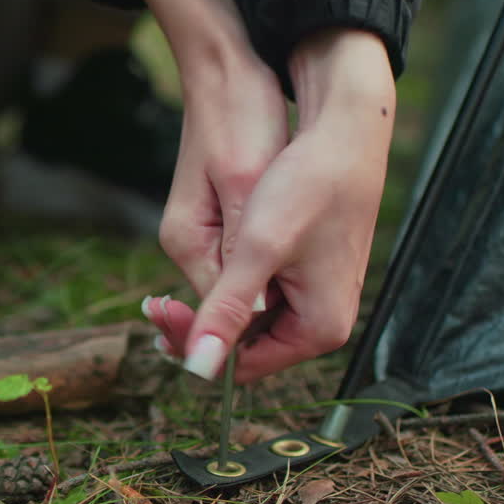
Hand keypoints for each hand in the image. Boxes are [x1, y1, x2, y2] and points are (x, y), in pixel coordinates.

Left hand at [146, 29, 396, 382]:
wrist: (347, 134)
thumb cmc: (309, 185)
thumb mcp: (256, 250)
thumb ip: (226, 310)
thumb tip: (198, 370)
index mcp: (319, 328)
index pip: (243, 366)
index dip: (197, 346)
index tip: (159, 314)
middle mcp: (325, 322)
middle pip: (248, 345)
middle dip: (203, 326)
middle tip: (156, 303)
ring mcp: (321, 298)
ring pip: (253, 319)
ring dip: (215, 304)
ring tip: (175, 286)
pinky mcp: (313, 275)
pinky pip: (265, 294)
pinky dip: (234, 284)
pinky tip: (211, 262)